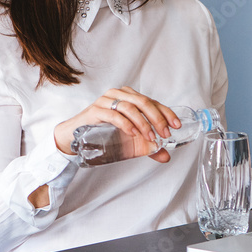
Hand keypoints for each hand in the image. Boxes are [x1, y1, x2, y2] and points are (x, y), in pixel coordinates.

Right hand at [53, 86, 180, 162]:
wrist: (74, 137)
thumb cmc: (103, 133)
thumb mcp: (129, 140)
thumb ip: (147, 146)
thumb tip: (166, 156)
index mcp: (129, 97)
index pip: (152, 102)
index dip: (166, 112)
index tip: (176, 125)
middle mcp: (119, 94)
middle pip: (143, 102)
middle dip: (157, 118)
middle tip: (164, 133)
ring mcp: (106, 100)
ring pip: (130, 107)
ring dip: (143, 122)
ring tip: (150, 137)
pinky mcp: (95, 110)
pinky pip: (113, 114)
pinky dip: (125, 123)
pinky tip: (132, 133)